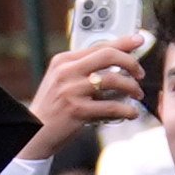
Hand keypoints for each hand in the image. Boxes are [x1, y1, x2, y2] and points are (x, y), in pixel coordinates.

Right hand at [27, 37, 150, 152]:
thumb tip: (113, 64)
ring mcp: (72, 91)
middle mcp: (67, 72)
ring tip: (137, 94)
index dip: (122, 43)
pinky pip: (111, 107)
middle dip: (130, 62)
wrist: (34, 133)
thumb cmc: (52, 109)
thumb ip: (81, 70)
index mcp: (63, 61)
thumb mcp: (60, 81)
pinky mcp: (77, 110)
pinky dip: (126, 110)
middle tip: (140, 72)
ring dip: (131, 87)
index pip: (98, 45)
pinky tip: (131, 113)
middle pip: (108, 56)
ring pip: (113, 80)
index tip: (138, 40)